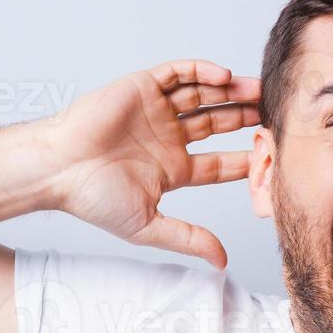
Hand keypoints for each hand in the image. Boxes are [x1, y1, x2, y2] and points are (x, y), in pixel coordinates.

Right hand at [48, 59, 260, 268]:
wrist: (57, 168)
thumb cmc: (91, 198)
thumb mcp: (148, 224)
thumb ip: (188, 238)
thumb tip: (221, 261)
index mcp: (172, 169)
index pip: (220, 164)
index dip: (247, 159)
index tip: (272, 157)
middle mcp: (168, 138)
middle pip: (218, 123)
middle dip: (246, 118)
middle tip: (275, 114)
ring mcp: (156, 111)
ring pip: (203, 95)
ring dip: (232, 92)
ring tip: (258, 90)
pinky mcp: (142, 87)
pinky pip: (178, 73)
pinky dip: (202, 71)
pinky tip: (224, 77)